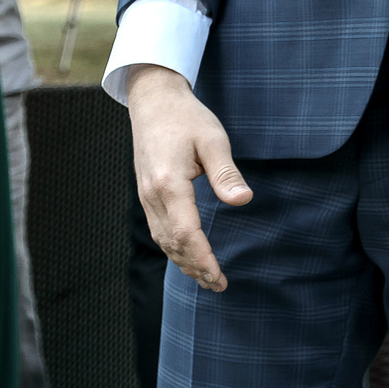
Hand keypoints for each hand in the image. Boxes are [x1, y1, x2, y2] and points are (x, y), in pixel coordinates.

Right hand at [127, 64, 252, 291]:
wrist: (153, 102)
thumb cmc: (186, 118)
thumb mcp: (213, 140)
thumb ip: (226, 173)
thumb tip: (242, 201)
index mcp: (169, 184)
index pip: (187, 233)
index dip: (204, 258)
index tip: (220, 276)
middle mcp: (152, 195)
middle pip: (173, 243)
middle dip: (195, 267)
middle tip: (218, 285)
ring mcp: (146, 196)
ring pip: (163, 240)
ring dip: (183, 262)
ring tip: (205, 278)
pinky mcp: (147, 194)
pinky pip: (159, 230)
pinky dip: (174, 248)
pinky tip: (187, 255)